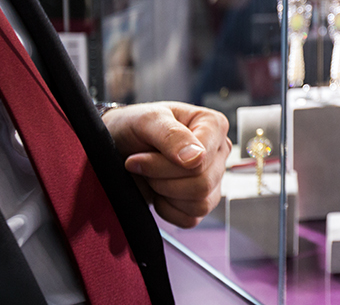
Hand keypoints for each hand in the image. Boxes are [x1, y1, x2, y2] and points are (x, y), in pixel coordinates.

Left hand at [103, 102, 231, 227]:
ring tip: (151, 177)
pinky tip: (157, 192)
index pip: (201, 160)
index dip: (165, 165)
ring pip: (201, 203)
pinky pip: (191, 218)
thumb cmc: (135, 126)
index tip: (138, 156)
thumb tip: (196, 158)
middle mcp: (219, 151)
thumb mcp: (147, 120)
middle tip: (141, 166)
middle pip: (202, 183)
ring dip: (165, 194)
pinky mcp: (202, 201)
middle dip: (162, 180)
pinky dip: (168, 210)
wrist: (120, 144)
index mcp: (214, 126)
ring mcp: (213, 178)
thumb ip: (171, 135)